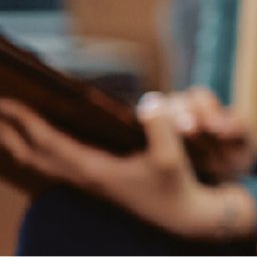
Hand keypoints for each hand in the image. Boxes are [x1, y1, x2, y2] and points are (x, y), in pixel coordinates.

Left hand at [0, 95, 256, 241]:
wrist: (180, 215)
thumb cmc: (175, 186)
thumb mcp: (171, 157)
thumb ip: (160, 127)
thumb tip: (149, 100)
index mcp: (93, 169)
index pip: (48, 142)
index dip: (26, 121)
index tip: (7, 101)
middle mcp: (83, 175)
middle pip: (32, 155)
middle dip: (10, 135)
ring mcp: (87, 180)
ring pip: (40, 163)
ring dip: (20, 145)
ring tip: (8, 127)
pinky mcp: (95, 180)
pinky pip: (54, 165)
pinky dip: (38, 152)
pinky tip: (40, 144)